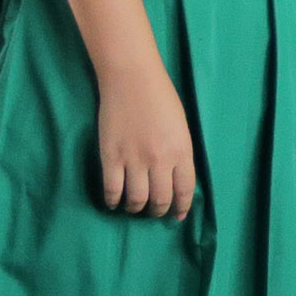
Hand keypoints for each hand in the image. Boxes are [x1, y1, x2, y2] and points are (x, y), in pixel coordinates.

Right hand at [95, 67, 196, 217]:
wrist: (132, 79)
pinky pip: (112, 190)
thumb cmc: (161, 97)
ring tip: (134, 208)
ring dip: (136, 208)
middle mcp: (160, 160)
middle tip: (154, 212)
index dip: (181, 207)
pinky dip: (113, 201)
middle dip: (158, 211)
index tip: (177, 216)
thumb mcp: (181, 127)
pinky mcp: (111, 157)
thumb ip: (179, 152)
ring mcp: (134, 160)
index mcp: (182, 150)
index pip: (184, 190)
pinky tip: (114, 201)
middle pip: (160, 199)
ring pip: (136, 200)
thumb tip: (175, 177)